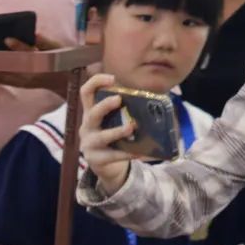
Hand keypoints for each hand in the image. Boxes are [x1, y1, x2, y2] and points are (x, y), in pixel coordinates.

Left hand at [0, 35, 68, 91]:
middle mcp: (31, 75)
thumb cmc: (62, 61)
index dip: (18, 45)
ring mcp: (24, 82)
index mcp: (42, 64)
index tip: (7, 38)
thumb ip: (45, 42)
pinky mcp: (20, 85)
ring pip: (4, 76)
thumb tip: (34, 34)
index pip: (28, 53)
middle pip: (11, 66)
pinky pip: (4, 81)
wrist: (64, 82)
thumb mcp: (57, 49)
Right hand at [79, 73, 136, 195]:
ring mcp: (89, 144)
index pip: (86, 92)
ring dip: (117, 131)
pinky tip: (138, 152)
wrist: (105, 165)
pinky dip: (125, 153)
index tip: (112, 78)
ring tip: (131, 127)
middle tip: (119, 100)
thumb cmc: (114, 138)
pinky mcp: (95, 159)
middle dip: (104, 106)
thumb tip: (158, 97)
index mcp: (91, 113)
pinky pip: (111, 155)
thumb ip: (126, 109)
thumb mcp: (115, 121)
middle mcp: (87, 127)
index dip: (96, 82)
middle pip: (92, 113)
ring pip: (101, 136)